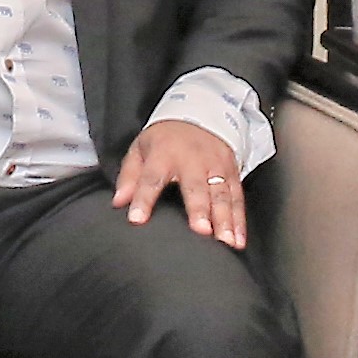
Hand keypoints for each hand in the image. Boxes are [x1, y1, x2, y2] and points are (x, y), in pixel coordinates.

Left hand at [112, 115, 248, 247]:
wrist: (199, 115)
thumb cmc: (165, 140)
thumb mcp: (141, 148)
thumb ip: (129, 176)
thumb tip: (118, 202)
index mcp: (164, 154)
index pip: (151, 178)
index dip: (143, 198)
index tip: (137, 219)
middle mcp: (193, 160)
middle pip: (196, 187)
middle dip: (199, 210)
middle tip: (201, 231)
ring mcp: (216, 166)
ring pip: (221, 195)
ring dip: (225, 220)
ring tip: (225, 242)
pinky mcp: (232, 173)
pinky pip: (237, 198)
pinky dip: (240, 220)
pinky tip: (238, 240)